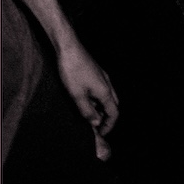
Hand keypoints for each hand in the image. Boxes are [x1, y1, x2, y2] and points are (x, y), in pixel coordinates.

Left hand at [55, 39, 118, 160]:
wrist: (69, 49)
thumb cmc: (72, 72)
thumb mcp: (77, 95)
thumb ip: (87, 111)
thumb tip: (96, 122)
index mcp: (105, 91)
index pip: (114, 112)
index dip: (109, 125)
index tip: (100, 134)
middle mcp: (107, 84)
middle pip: (114, 105)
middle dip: (107, 118)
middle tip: (96, 128)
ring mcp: (102, 77)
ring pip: (108, 97)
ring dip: (101, 109)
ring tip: (88, 117)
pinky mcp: (96, 73)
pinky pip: (102, 90)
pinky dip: (97, 100)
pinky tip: (85, 101)